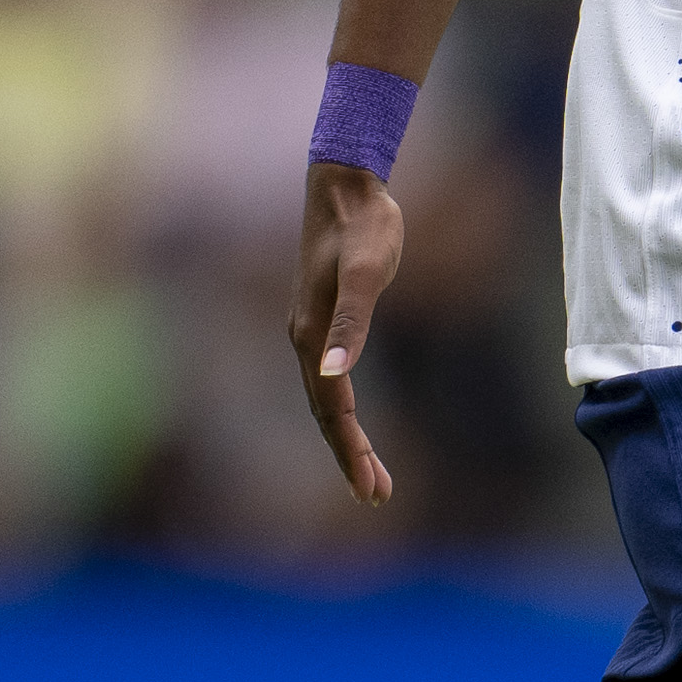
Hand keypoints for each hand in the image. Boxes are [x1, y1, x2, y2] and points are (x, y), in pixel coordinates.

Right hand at [290, 162, 403, 503]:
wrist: (345, 185)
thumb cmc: (364, 226)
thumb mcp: (365, 272)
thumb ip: (353, 323)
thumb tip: (336, 375)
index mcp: (313, 337)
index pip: (334, 412)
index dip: (352, 453)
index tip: (372, 489)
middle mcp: (305, 340)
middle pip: (326, 415)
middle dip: (349, 458)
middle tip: (377, 496)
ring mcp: (310, 331)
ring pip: (326, 400)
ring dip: (346, 439)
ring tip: (372, 473)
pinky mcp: (321, 318)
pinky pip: (329, 380)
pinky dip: (342, 409)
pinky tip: (352, 418)